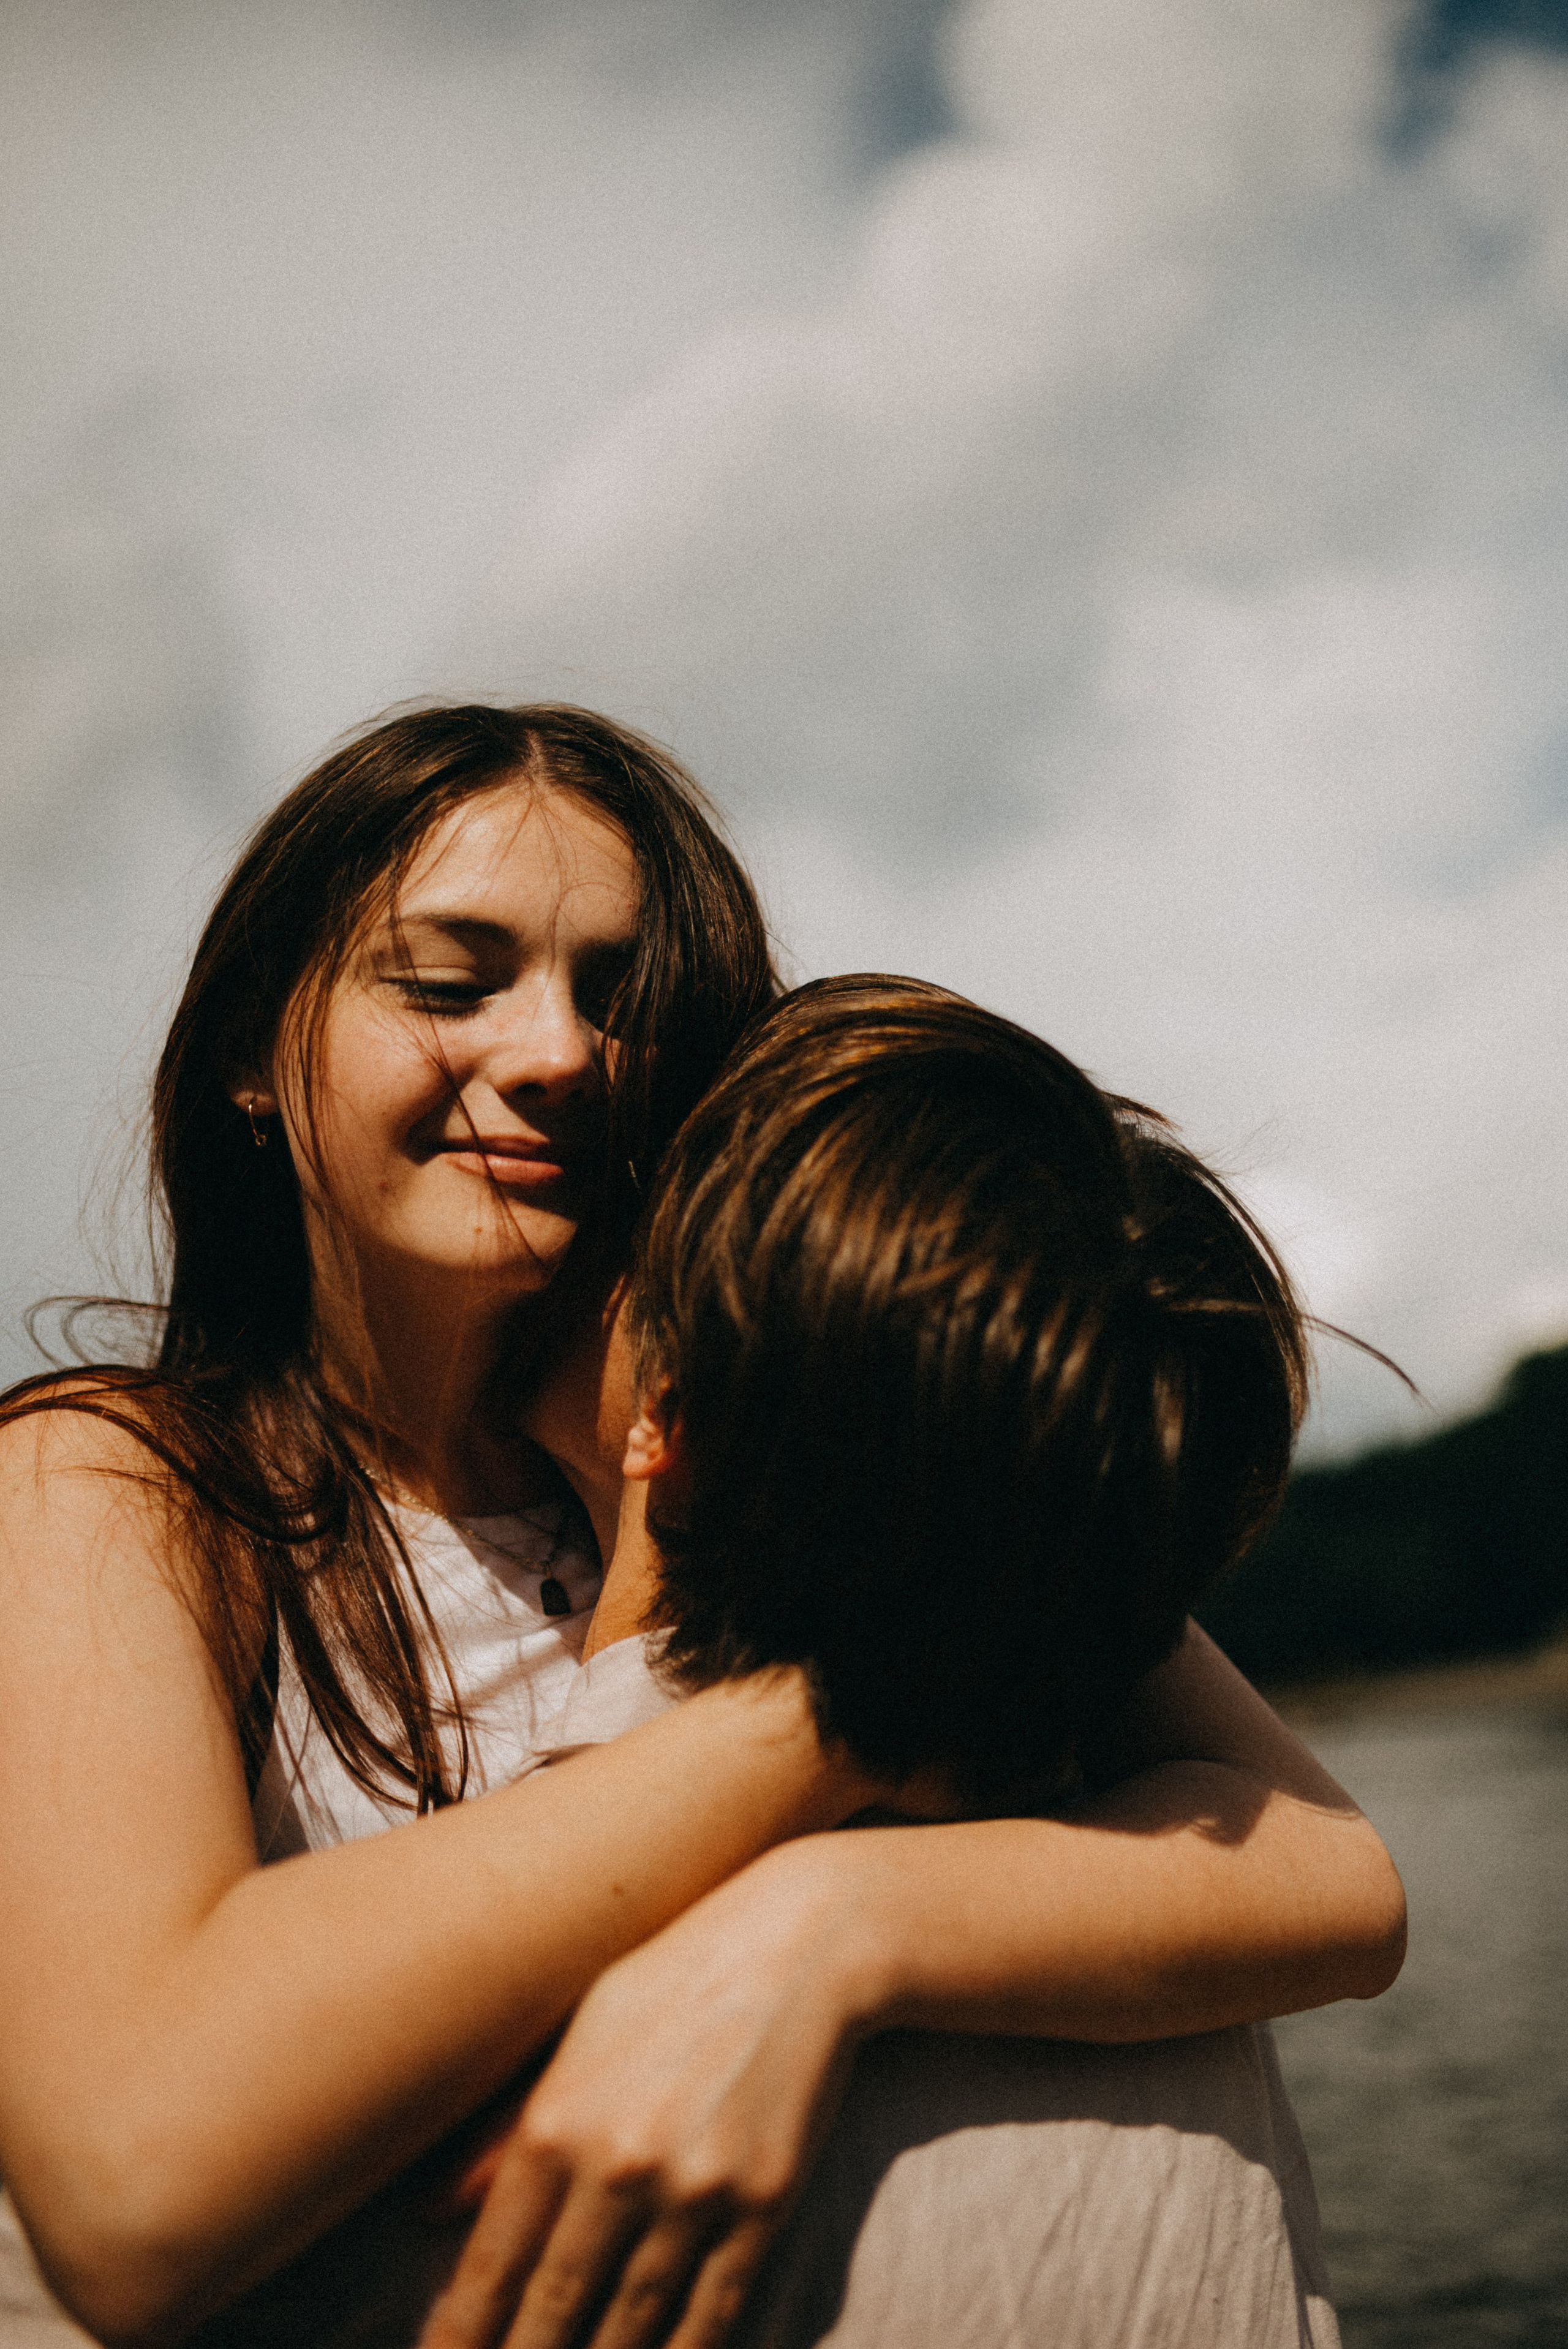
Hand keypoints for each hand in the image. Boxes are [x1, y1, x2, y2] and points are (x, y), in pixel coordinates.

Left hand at [419, 1839, 870, 2348]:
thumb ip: (505, 2128)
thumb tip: (430, 2209)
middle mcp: (618, 2165)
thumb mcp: (578, 2032)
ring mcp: (695, 2192)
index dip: (461, 2332)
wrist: (803, 1946)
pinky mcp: (763, 2206)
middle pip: (554, 2308)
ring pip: (631, 2324)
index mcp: (558, 2118)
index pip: (493, 2263)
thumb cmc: (674, 1979)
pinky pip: (711, 2314)